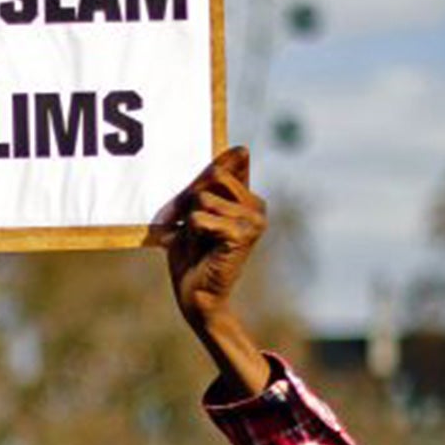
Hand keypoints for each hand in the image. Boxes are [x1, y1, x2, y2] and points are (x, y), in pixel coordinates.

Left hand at [163, 147, 269, 398]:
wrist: (196, 297)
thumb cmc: (192, 256)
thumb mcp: (196, 211)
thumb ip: (210, 182)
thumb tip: (240, 148)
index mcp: (248, 198)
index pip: (225, 164)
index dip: (198, 184)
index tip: (192, 212)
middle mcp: (257, 206)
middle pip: (213, 176)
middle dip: (190, 200)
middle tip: (188, 228)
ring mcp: (254, 220)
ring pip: (203, 198)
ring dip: (190, 220)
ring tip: (198, 242)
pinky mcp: (243, 235)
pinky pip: (200, 218)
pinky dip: (191, 234)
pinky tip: (204, 250)